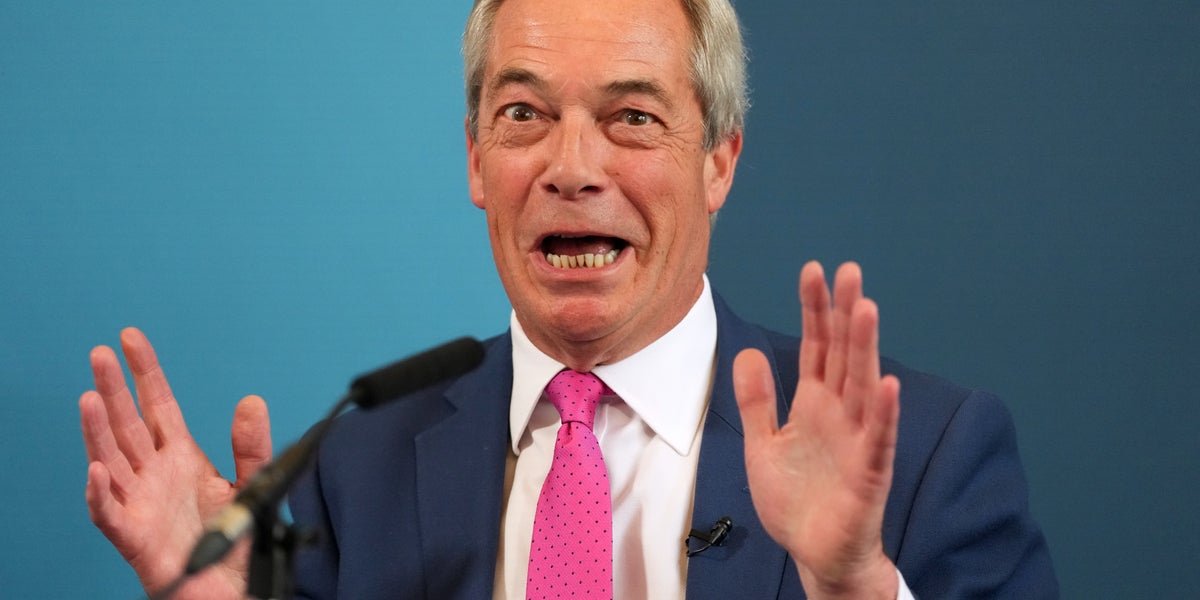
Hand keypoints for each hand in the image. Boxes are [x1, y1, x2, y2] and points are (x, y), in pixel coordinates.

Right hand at [79, 327, 271, 598]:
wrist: (232, 589)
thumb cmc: (234, 540)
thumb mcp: (250, 484)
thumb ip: (251, 445)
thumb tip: (252, 401)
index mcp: (179, 457)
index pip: (157, 405)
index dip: (145, 372)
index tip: (131, 339)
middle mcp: (154, 474)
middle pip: (127, 424)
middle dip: (113, 389)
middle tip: (99, 354)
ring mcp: (140, 503)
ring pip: (110, 460)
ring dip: (97, 431)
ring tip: (89, 397)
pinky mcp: (134, 537)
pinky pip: (109, 513)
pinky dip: (100, 493)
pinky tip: (96, 469)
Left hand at [733, 262, 900, 598]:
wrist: (815, 555)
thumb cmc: (795, 501)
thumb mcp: (762, 445)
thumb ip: (757, 401)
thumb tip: (748, 352)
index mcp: (814, 403)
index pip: (816, 346)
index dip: (814, 310)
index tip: (813, 271)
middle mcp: (840, 413)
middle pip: (843, 353)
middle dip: (844, 313)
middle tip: (848, 270)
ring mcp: (858, 440)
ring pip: (863, 384)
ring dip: (866, 347)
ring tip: (866, 307)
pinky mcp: (869, 472)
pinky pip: (878, 438)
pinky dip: (883, 412)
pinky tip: (886, 382)